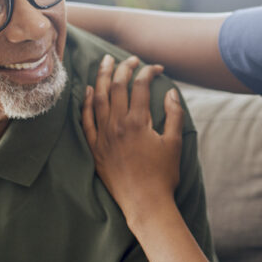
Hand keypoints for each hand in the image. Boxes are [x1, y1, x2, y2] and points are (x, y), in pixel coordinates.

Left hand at [82, 54, 183, 224]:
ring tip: (106, 62)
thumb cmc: (163, 175)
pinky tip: (89, 90)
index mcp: (138, 122)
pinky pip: (86, 121)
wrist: (145, 203)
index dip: (148, 72)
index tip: (156, 68)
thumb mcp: (174, 143)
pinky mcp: (96, 149)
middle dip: (124, 67)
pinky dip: (86, 103)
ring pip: (99, 98)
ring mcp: (103, 136)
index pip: (140, 86)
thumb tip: (171, 91)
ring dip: (102, 77)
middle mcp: (117, 125)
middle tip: (130, 58)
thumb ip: (174, 114)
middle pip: (117, 87)